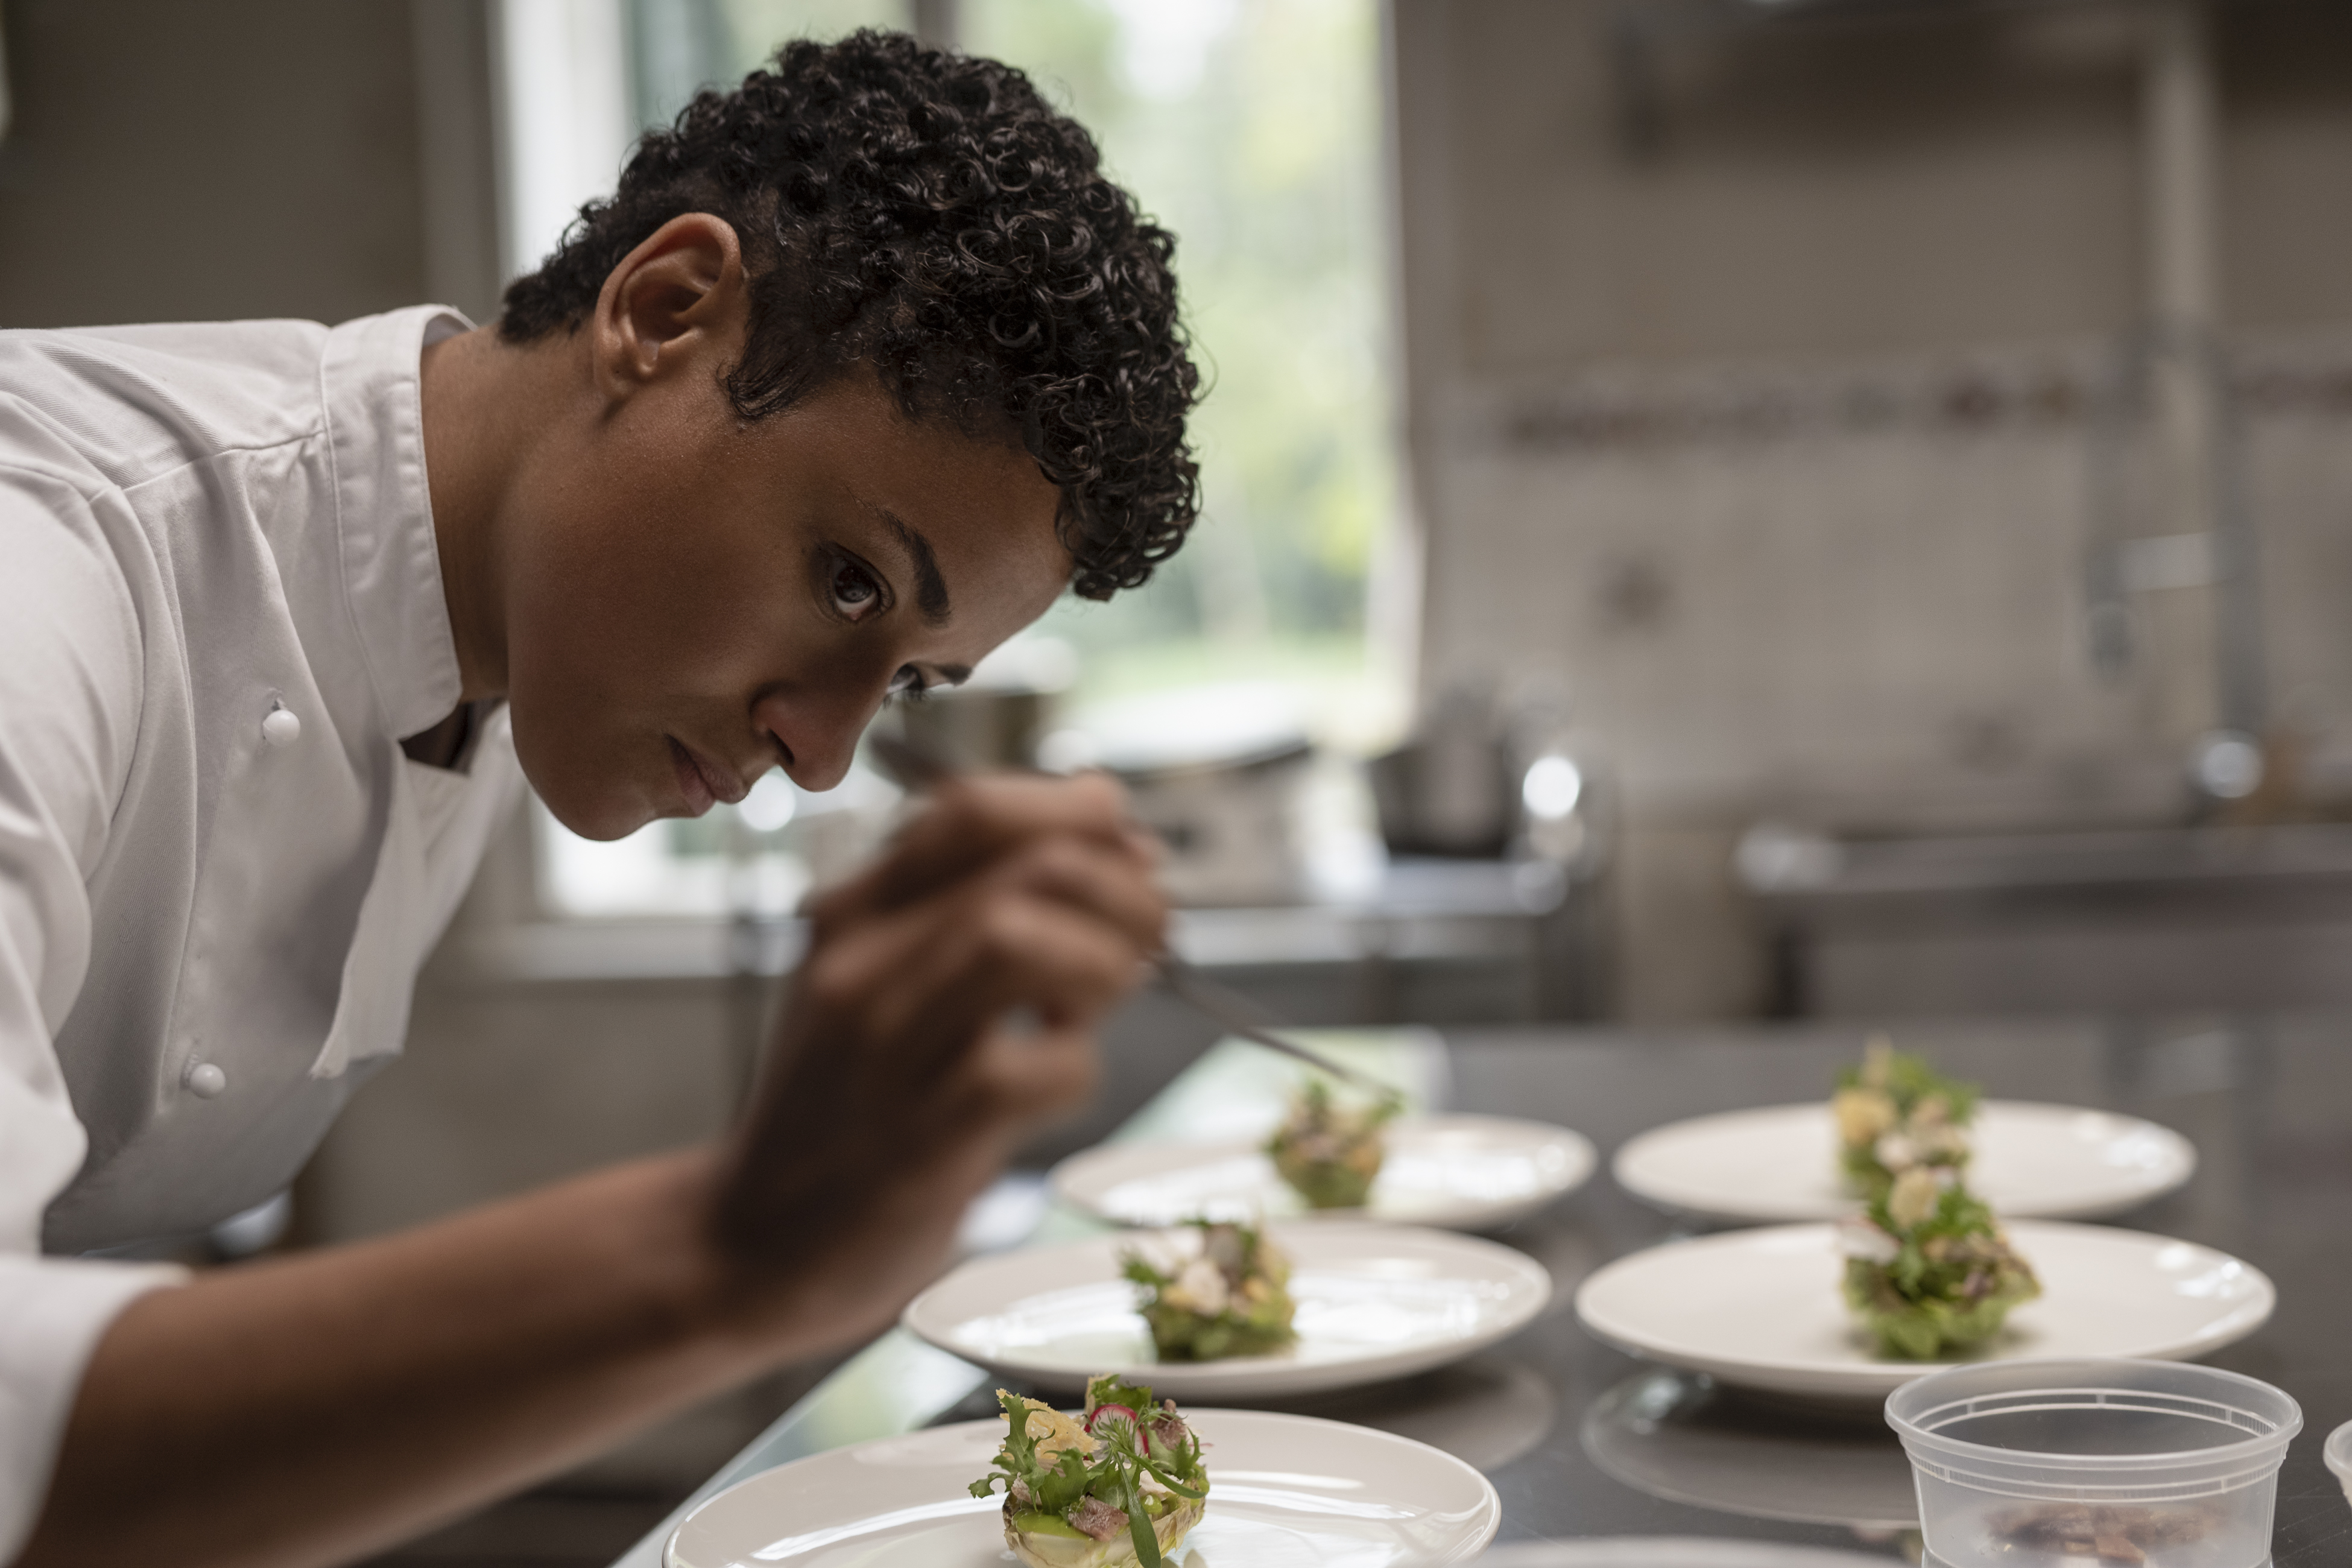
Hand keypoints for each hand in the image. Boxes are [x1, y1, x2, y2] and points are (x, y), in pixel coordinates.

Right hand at [708, 771, 1164, 1338]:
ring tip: (1096, 1003)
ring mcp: (887, 1047)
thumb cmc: (846, 1111)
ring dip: (1100, 962)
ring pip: (1018, 939)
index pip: (972, 807)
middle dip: (1121, 890)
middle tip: (1147, 938)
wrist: (748, 1243)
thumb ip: (976, 898)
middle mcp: (861, 964)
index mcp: (853, 913)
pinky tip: (1057, 1081)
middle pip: (1024, 866)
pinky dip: (1077, 1066)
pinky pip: (1032, 1068)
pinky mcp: (922, 1136)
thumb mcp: (883, 979)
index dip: (1076, 815)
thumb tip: (1106, 813)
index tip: (1125, 852)